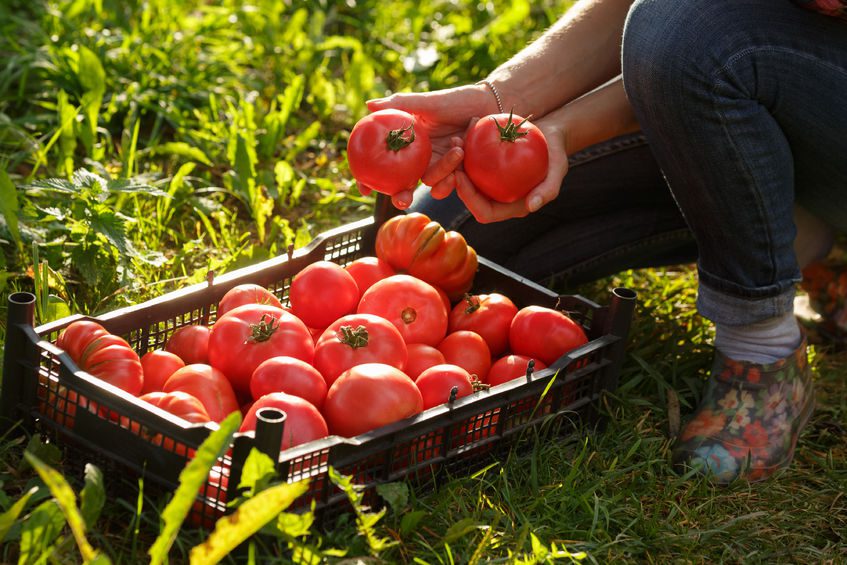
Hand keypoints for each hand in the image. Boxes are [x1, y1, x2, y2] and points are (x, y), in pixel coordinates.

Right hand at [361, 84, 498, 208]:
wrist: (488, 105)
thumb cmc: (456, 100)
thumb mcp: (426, 102)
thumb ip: (399, 104)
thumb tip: (369, 105)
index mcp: (407, 143)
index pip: (383, 163)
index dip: (370, 178)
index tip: (364, 188)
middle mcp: (419, 158)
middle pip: (403, 184)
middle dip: (401, 196)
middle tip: (402, 199)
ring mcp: (438, 166)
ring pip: (431, 183)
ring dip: (442, 172)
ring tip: (457, 150)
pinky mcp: (457, 172)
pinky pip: (450, 184)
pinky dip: (455, 174)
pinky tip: (463, 154)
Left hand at [455, 112, 569, 222]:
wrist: (550, 136)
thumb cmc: (556, 154)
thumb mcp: (558, 170)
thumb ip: (547, 190)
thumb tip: (532, 207)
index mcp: (510, 206)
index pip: (484, 213)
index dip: (470, 200)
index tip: (460, 178)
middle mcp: (496, 197)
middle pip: (469, 197)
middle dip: (456, 181)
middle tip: (451, 158)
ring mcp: (489, 182)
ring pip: (466, 178)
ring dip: (455, 163)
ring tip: (455, 141)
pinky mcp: (486, 166)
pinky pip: (470, 162)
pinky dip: (465, 149)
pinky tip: (462, 133)